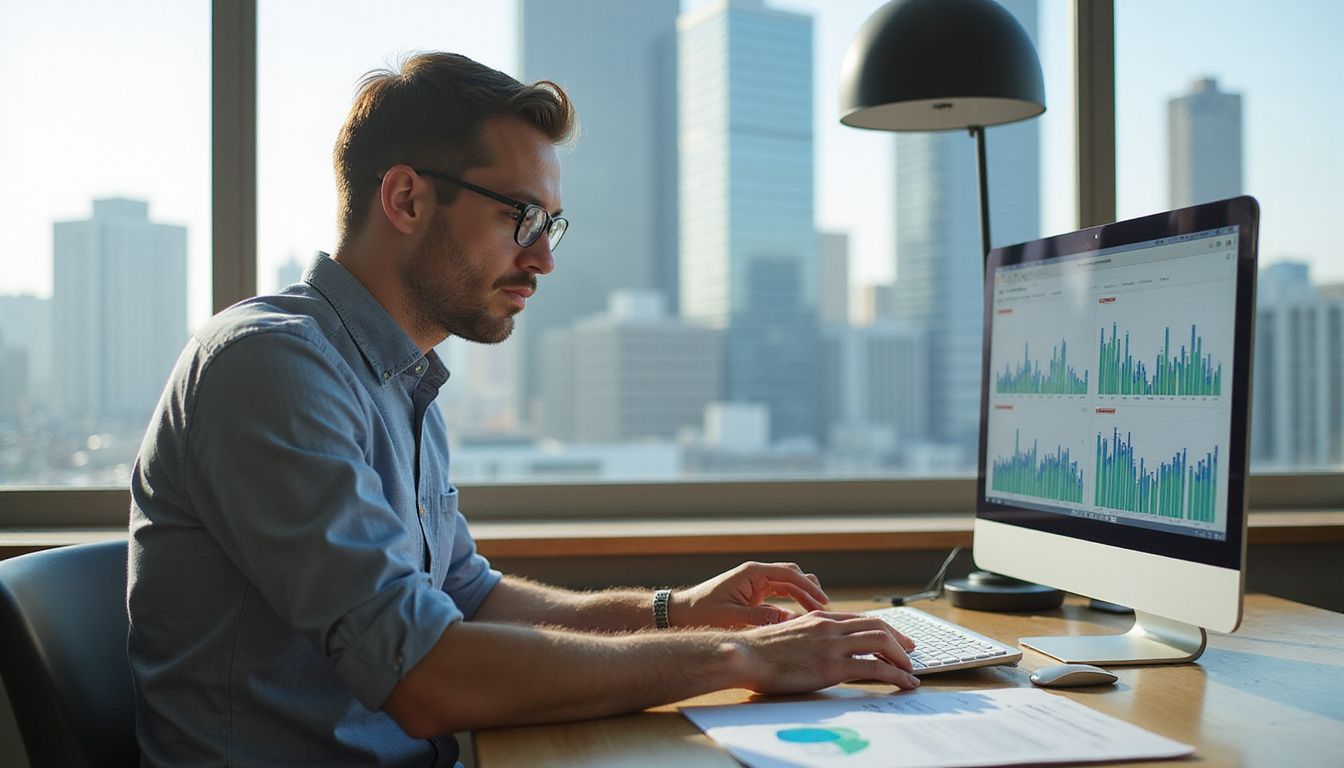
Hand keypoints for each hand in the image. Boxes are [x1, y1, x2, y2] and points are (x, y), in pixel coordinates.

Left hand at [670, 561, 829, 628]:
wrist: (681, 613)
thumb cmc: (702, 613)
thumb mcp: (731, 617)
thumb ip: (759, 617)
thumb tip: (788, 619)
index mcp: (752, 574)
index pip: (788, 574)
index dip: (808, 587)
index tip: (823, 602)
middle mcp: (755, 575)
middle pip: (792, 575)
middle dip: (809, 589)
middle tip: (825, 609)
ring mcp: (755, 584)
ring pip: (788, 584)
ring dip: (803, 596)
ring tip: (818, 613)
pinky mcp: (754, 595)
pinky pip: (779, 595)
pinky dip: (792, 603)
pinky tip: (802, 617)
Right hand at [732, 611, 919, 692]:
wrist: (745, 655)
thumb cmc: (760, 651)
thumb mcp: (789, 634)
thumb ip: (808, 637)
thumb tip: (817, 648)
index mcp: (819, 618)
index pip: (860, 619)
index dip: (883, 629)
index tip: (895, 639)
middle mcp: (830, 626)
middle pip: (878, 626)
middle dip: (900, 639)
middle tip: (911, 652)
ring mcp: (833, 645)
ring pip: (882, 642)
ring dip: (902, 657)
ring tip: (910, 671)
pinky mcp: (833, 667)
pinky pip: (875, 668)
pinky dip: (896, 674)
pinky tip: (904, 682)